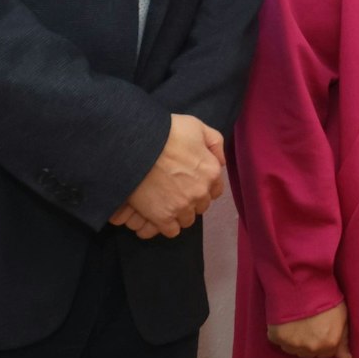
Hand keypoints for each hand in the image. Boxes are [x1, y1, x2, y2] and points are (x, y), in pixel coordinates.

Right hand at [114, 114, 226, 238]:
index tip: (192, 184)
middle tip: (176, 192)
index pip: (216, 190)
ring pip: (187, 219)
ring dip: (179, 214)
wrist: (138, 144)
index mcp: (212, 171)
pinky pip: (171, 231)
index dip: (204, 187)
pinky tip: (158, 216)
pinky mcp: (162, 217)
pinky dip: (166, 226)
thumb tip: (220, 162)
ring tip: (166, 204)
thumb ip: (214, 143)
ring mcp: (182, 206)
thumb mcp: (197, 126)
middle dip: (192, 201)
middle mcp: (201, 192)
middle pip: (201, 206)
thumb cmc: (167, 131)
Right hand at [269, 303, 351, 357]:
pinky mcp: (276, 337)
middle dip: (310, 342)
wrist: (302, 281)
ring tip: (298, 322)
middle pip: (309, 353)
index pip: (326, 354)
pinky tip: (286, 322)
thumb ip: (344, 340)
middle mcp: (311, 348)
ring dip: (296, 340)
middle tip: (309, 325)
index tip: (321, 329)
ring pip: (294, 350)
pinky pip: (279, 342)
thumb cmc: (325, 296)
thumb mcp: (342, 316)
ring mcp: (292, 344)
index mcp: (329, 344)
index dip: (324, 341)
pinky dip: (282, 334)